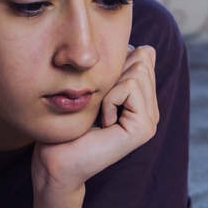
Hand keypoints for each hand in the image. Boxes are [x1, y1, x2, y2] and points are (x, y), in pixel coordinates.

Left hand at [32, 45, 158, 195]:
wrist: (56, 160)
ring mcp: (151, 121)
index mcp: (143, 100)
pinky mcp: (144, 129)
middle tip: (100, 105)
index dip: (116, 63)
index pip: (145, 55)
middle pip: (143, 59)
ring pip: (138, 70)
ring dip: (109, 88)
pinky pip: (130, 87)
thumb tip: (140, 47)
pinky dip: (108, 99)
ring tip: (101, 115)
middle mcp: (151, 110)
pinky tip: (103, 123)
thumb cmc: (67, 124)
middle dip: (113, 74)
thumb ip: (118, 69)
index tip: (99, 93)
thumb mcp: (95, 87)